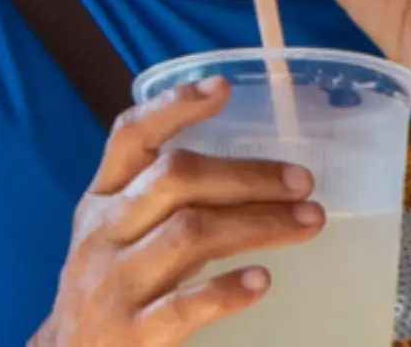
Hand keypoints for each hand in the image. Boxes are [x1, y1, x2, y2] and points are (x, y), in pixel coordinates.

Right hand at [35, 79, 323, 346]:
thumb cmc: (108, 283)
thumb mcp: (114, 230)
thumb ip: (159, 197)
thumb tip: (248, 166)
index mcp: (102, 199)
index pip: (130, 137)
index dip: (172, 107)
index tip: (220, 88)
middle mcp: (104, 232)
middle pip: (175, 181)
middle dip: (246, 175)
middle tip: (301, 181)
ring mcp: (115, 282)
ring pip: (190, 235)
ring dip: (258, 223)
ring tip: (308, 221)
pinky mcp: (132, 333)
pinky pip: (183, 305)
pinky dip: (227, 289)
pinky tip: (262, 280)